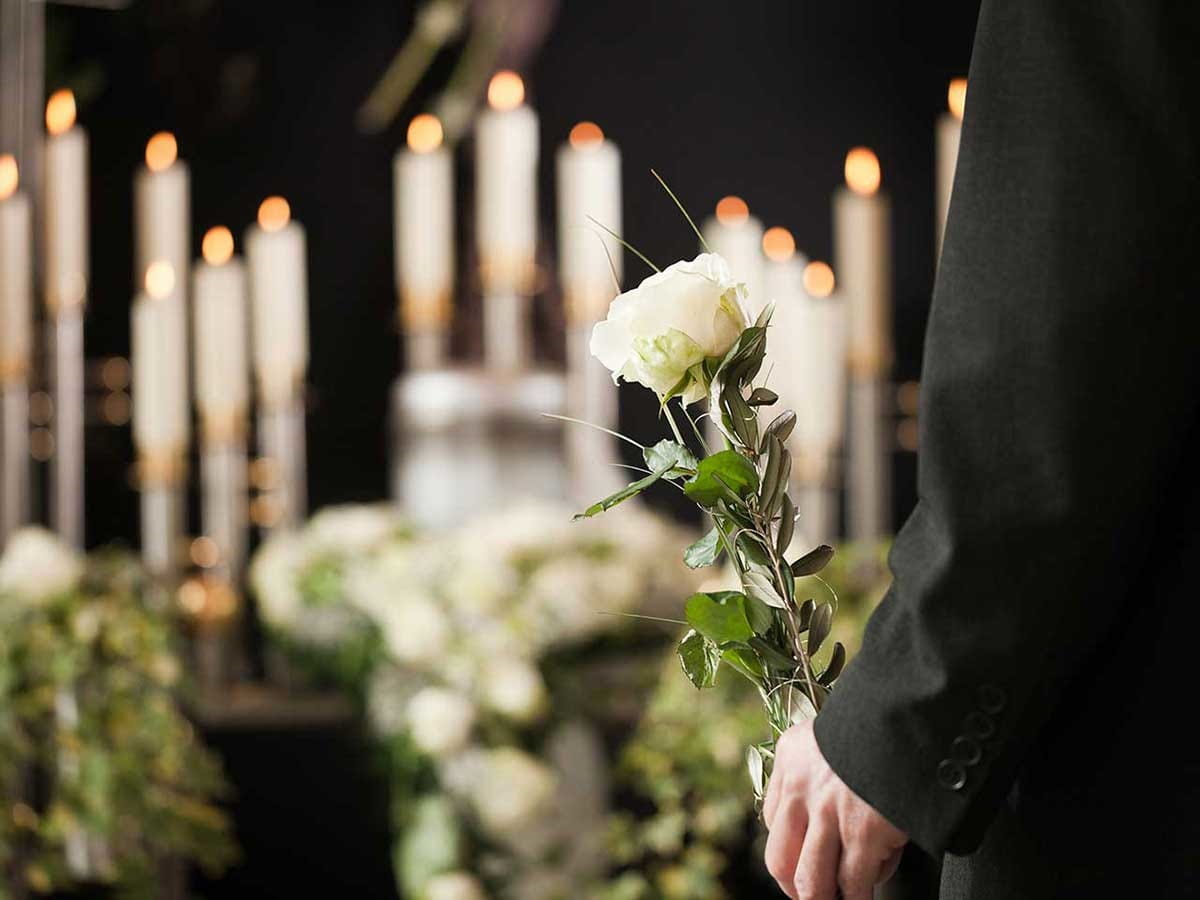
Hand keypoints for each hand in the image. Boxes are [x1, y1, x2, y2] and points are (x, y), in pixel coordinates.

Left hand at [763, 721, 907, 899]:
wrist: (910, 710)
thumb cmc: (882, 721)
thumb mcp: (835, 732)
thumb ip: (823, 768)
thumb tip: (828, 820)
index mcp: (792, 757)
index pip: (773, 819)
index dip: (791, 847)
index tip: (803, 859)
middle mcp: (802, 787)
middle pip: (780, 859)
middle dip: (794, 886)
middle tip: (810, 894)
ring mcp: (830, 812)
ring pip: (811, 880)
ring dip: (823, 899)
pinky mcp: (863, 831)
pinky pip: (853, 882)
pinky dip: (858, 896)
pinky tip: (864, 896)